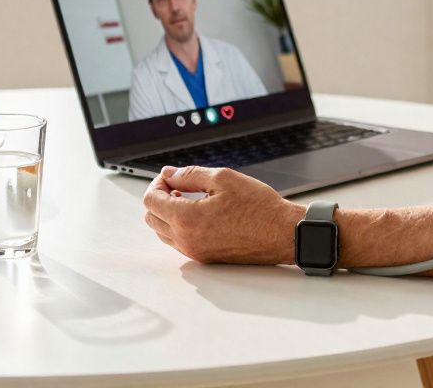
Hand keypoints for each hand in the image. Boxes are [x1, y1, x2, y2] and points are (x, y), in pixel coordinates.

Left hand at [142, 166, 304, 264]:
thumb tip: (168, 174)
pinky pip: (179, 242)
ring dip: (168, 213)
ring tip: (188, 198)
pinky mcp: (205, 258)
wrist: (282, 234)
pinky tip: (199, 213)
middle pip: (152, 218)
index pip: (151, 201)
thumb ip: (190, 175)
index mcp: (187, 219)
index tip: (170, 177)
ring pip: (163, 232)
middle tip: (177, 185)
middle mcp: (186, 240)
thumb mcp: (223, 178)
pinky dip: (179, 226)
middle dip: (159, 198)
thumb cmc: (259, 207)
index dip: (157, 184)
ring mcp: (195, 251)